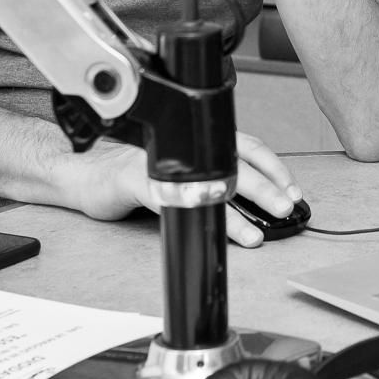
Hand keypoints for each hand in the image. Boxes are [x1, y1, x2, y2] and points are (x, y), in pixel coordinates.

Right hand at [63, 132, 300, 248]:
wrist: (84, 172)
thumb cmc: (134, 175)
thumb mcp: (181, 173)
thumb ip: (212, 179)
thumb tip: (258, 205)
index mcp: (199, 144)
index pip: (248, 148)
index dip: (274, 168)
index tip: (295, 191)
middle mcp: (184, 149)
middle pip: (234, 166)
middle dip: (265, 189)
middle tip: (287, 209)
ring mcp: (160, 163)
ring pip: (204, 185)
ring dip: (234, 213)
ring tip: (256, 235)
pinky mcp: (134, 181)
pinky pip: (167, 199)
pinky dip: (189, 212)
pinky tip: (204, 226)